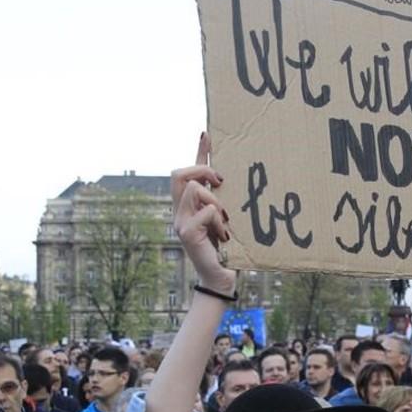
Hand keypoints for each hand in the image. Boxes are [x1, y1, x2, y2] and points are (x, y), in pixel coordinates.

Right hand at [171, 133, 234, 293]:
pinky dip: (219, 220)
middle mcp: (179, 211)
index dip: (198, 151)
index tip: (208, 133)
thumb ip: (224, 201)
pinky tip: (224, 236)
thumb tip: (233, 181)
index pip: (188, 172)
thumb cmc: (226, 250)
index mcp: (188, 205)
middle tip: (221, 182)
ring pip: (194, 188)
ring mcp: (179, 221)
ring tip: (225, 221)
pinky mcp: (186, 232)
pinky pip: (207, 210)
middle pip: (178, 173)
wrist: (220, 277)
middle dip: (202, 169)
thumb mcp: (226, 219)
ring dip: (216, 201)